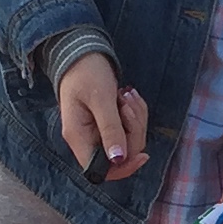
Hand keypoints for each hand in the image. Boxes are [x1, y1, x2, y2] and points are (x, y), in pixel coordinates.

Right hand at [57, 54, 149, 182]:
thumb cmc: (87, 73)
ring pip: (129, 141)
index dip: (123, 168)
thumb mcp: (101, 99)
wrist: (82, 52)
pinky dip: (135, 113)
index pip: (100, 171)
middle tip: (127, 103)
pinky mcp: (108, 123)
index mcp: (79, 138)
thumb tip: (118, 159)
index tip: (143, 155)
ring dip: (136, 119)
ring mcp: (98, 132)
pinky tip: (128, 96)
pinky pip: (129, 128)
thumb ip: (110, 129)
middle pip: (121, 155)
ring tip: (127, 95)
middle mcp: (87, 140)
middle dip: (133, 130)